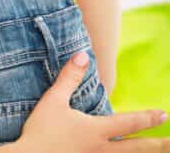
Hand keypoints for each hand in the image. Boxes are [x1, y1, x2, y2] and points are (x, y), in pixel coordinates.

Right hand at [15, 51, 169, 150]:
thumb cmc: (41, 131)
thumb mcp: (53, 100)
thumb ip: (69, 78)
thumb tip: (82, 55)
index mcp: (97, 130)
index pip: (130, 123)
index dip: (149, 118)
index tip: (164, 115)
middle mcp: (102, 148)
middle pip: (137, 148)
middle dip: (159, 144)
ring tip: (157, 151)